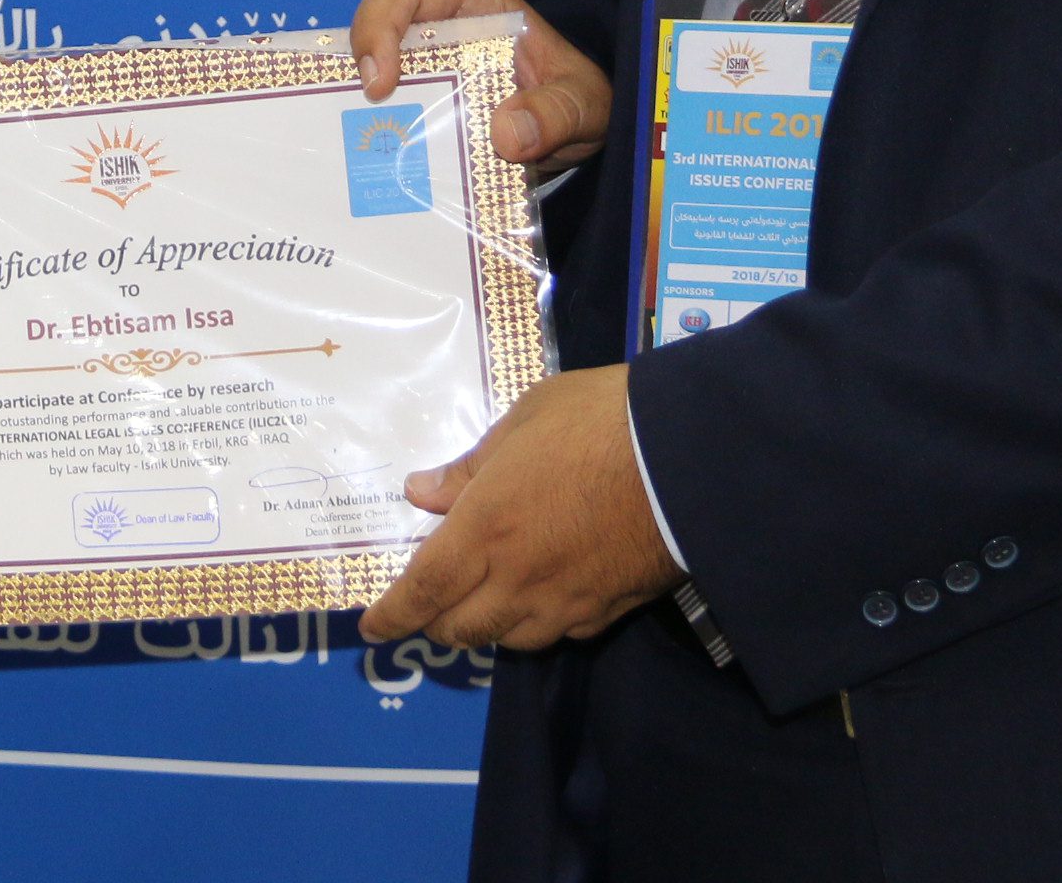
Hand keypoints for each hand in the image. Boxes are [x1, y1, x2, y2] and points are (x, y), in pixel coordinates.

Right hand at [348, 0, 608, 171]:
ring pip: (373, 64)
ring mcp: (428, 61)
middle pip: (378, 20)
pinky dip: (377, 127)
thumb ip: (557, 113)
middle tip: (370, 108)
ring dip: (359, 97)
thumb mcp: (582, 104)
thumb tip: (505, 135)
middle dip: (361, 58)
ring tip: (363, 139)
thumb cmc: (577, 97)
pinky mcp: (423, 96)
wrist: (578, 124)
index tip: (383, 79)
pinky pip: (387, 104)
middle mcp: (443, 23)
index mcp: (478, 3)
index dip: (384, 21)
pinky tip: (377, 157)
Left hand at [359, 366, 680, 651]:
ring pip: (507, 640)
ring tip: (483, 600)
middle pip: (460, 628)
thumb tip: (423, 492)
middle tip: (429, 604)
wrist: (688, 456)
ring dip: (485, 626)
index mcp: (485, 530)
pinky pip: (558, 634)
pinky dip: (536, 623)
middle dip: (435, 623)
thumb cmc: (597, 421)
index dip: (393, 616)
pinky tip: (542, 597)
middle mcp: (517, 579)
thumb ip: (470, 466)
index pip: (423, 591)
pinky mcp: (608, 612)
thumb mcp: (523, 422)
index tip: (373, 627)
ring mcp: (565, 602)